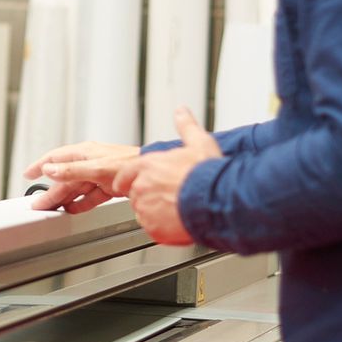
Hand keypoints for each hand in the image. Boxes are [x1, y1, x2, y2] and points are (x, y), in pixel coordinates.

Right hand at [25, 141, 140, 212]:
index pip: (56, 158)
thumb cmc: (130, 163)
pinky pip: (90, 196)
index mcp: (85, 152)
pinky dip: (81, 203)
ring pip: (76, 188)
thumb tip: (50, 170)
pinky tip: (74, 209)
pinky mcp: (109, 186)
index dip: (41, 166)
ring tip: (53, 209)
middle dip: (51, 190)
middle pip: (65, 178)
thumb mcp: (96, 168)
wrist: (151, 172)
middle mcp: (91, 162)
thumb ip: (71, 170)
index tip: (28, 173)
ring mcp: (100, 174)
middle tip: (39, 203)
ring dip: (65, 199)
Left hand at [109, 107, 222, 245]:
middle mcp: (142, 186)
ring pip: (144, 213)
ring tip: (176, 210)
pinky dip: (163, 228)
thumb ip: (186, 126)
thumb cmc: (207, 174)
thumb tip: (182, 112)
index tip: (125, 185)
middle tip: (168, 198)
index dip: (126, 180)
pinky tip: (178, 222)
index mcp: (148, 165)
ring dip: (156, 213)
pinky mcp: (153, 228)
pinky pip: (153, 229)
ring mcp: (146, 208)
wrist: (216, 200)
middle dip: (149, 197)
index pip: (125, 174)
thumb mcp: (199, 142)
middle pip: (136, 194)